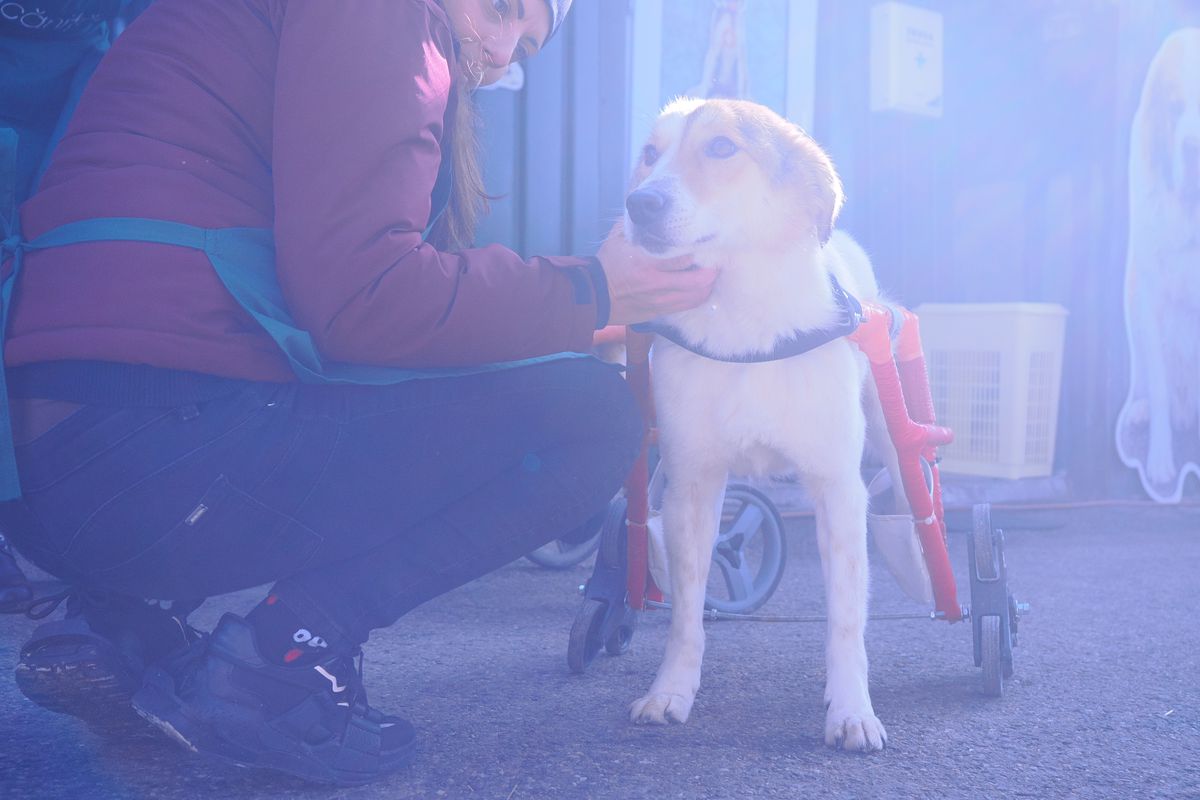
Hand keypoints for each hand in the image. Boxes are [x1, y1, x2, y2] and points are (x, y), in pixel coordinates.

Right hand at [595, 222, 716, 326]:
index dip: (698, 247)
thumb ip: (639, 222)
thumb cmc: (608, 263)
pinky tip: (702, 286)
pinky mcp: (662, 310)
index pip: (684, 256)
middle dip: (711, 268)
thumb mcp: (619, 236)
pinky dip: (700, 294)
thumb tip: (654, 206)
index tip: (704, 239)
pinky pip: (690, 305)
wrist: (595, 296)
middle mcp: (656, 282)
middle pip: (698, 278)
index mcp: (645, 261)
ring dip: (709, 282)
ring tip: (711, 270)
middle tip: (715, 257)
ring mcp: (660, 299)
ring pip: (698, 294)